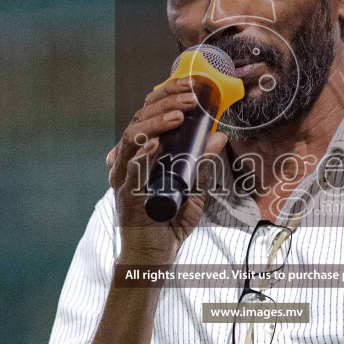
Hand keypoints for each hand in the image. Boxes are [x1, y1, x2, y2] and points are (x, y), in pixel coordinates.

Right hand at [106, 77, 227, 262]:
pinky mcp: (124, 197)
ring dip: (155, 123)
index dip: (168, 95)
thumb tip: (219, 137)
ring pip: (132, 138)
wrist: (152, 259)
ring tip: (178, 114)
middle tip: (191, 96)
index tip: (192, 84)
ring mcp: (124, 177)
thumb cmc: (168, 223)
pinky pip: (130, 171)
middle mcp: (130, 160)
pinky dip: (142, 155)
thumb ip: (203, 165)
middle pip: (140, 120)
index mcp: (144, 154)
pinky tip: (156, 144)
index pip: (150, 114)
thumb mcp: (193, 190)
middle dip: (166, 103)